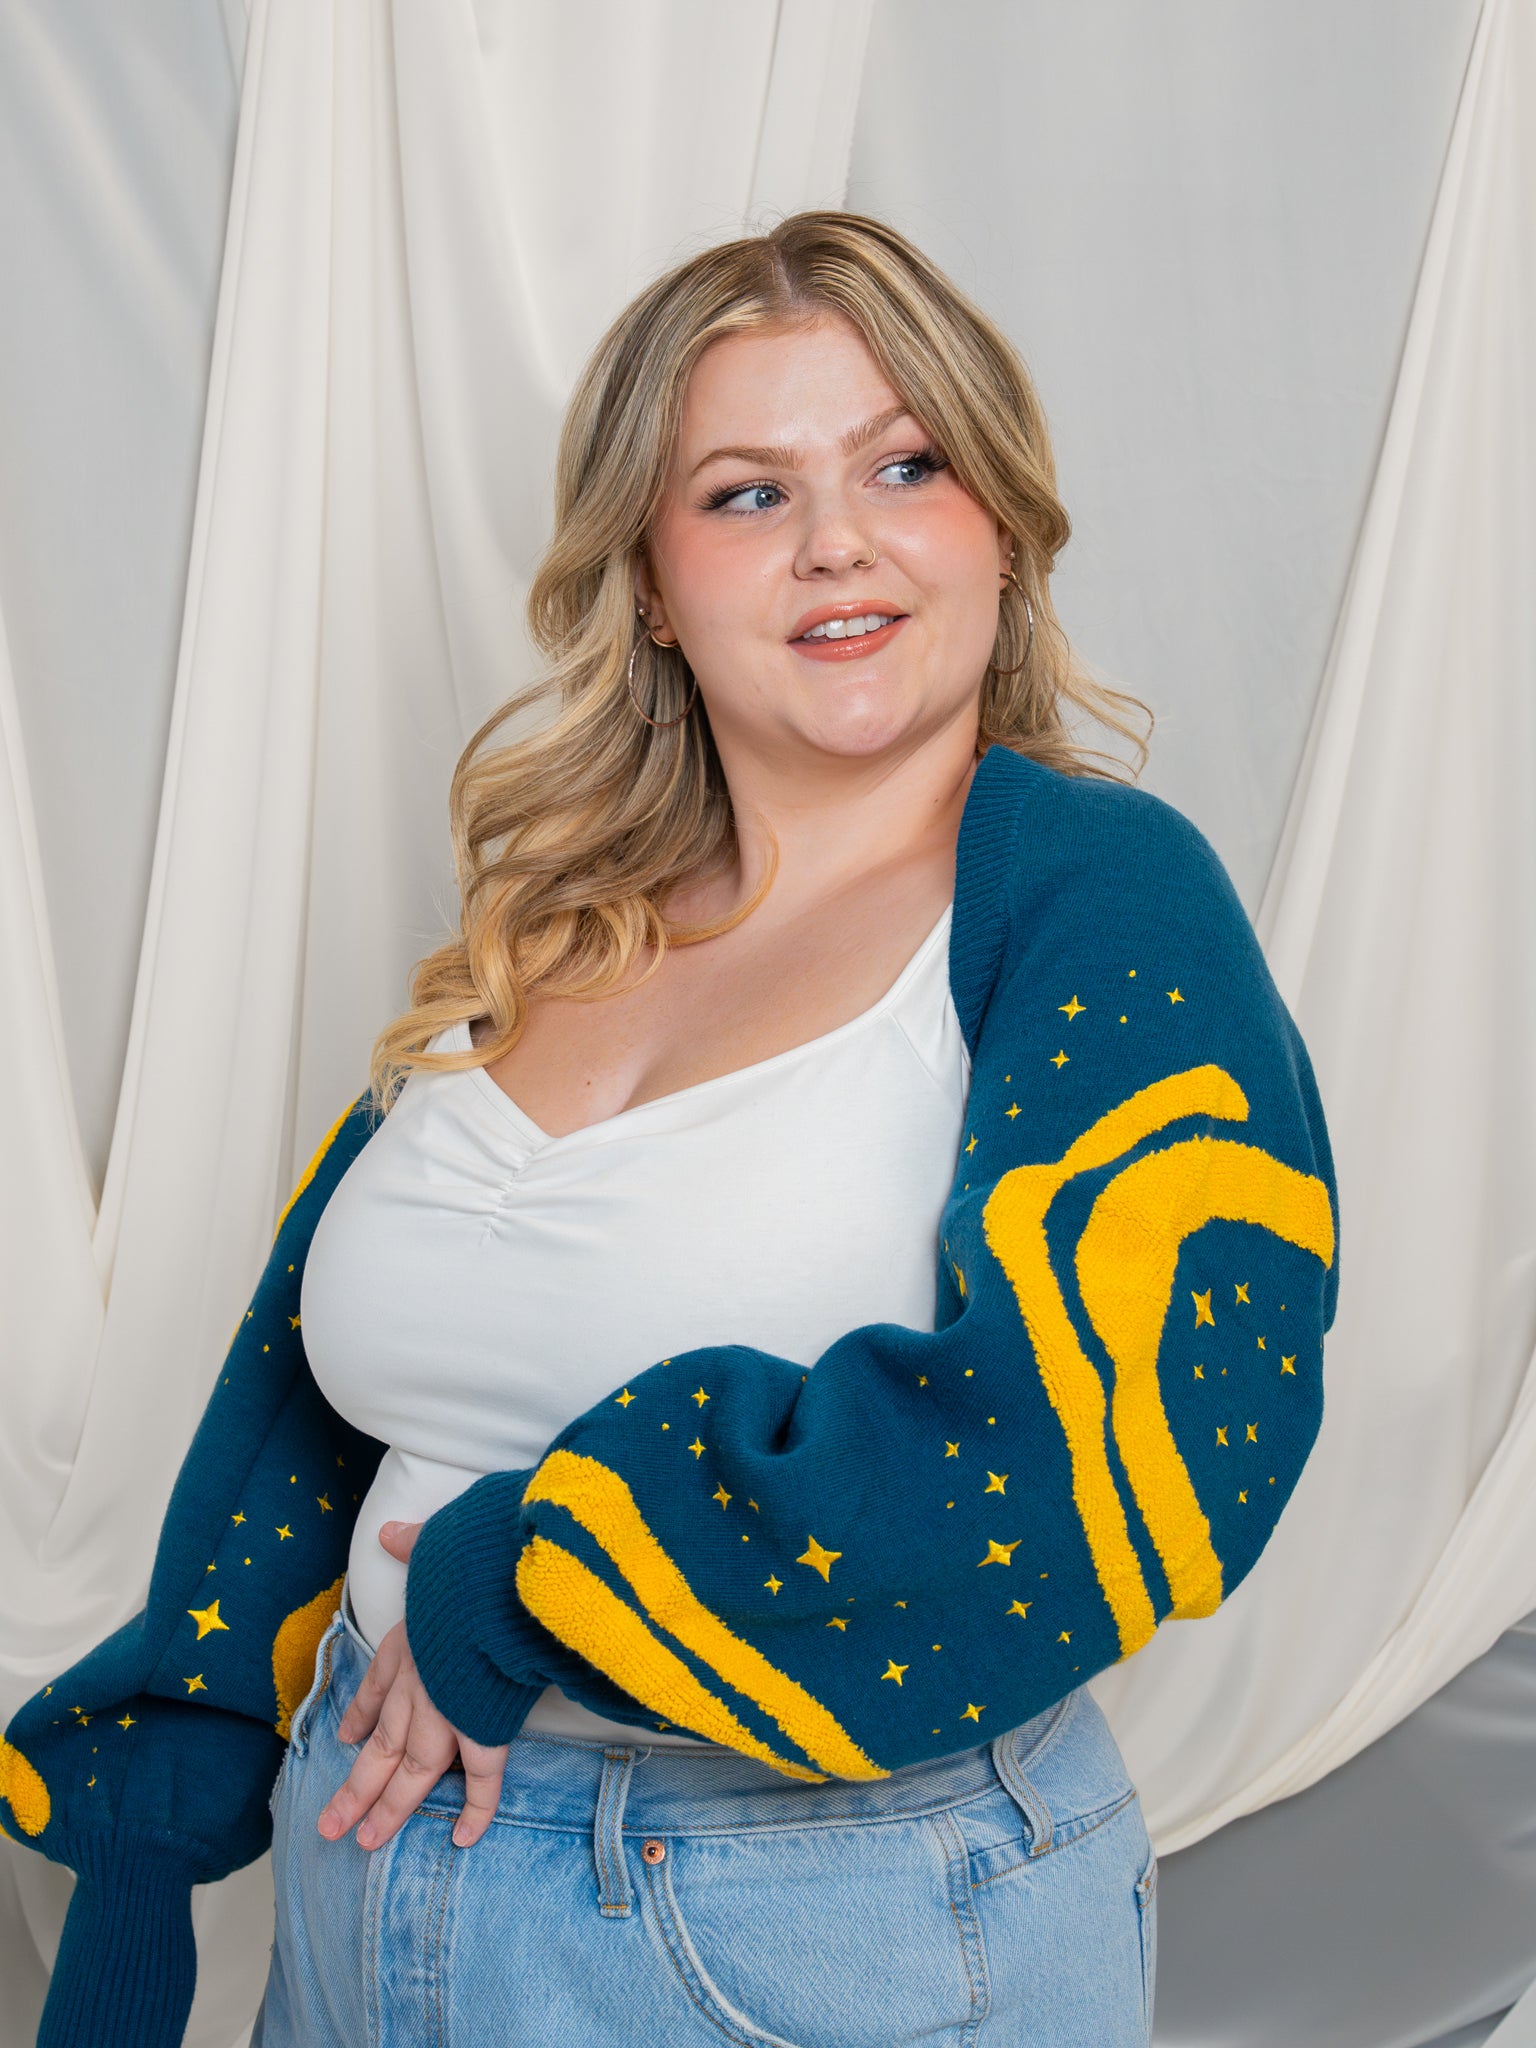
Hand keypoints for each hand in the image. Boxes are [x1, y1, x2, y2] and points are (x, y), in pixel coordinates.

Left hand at [316, 1519, 509, 1850]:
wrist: (501, 1576)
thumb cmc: (470, 1558)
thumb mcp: (432, 1544)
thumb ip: (412, 1543)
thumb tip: (390, 1530)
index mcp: (409, 1641)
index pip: (377, 1690)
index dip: (359, 1717)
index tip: (346, 1740)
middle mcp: (419, 1685)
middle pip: (381, 1749)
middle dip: (356, 1791)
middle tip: (331, 1829)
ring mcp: (448, 1709)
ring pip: (412, 1772)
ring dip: (390, 1810)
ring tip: (367, 1843)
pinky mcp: (485, 1723)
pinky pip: (482, 1778)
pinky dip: (474, 1811)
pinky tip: (460, 1840)